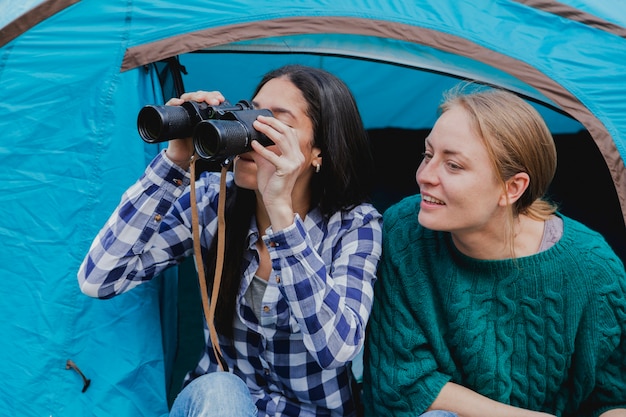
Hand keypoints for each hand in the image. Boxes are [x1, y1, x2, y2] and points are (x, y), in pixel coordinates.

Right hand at [164, 90, 224, 167]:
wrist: (183, 153)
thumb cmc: (196, 142)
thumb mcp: (210, 135)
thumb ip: (219, 131)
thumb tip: (234, 131)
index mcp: (203, 110)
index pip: (209, 97)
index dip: (215, 96)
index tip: (221, 99)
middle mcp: (193, 108)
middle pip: (199, 95)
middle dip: (208, 96)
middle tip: (214, 100)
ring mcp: (182, 110)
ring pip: (187, 97)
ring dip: (194, 96)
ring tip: (200, 98)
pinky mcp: (172, 114)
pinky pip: (171, 104)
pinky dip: (175, 102)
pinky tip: (181, 102)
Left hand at [250, 114, 306, 229]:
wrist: (276, 201)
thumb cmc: (273, 185)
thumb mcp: (266, 164)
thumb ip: (261, 152)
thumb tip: (251, 142)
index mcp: (296, 154)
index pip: (289, 133)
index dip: (277, 123)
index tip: (264, 119)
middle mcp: (297, 157)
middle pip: (287, 132)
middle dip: (272, 123)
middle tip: (259, 119)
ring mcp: (293, 163)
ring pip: (282, 140)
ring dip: (268, 130)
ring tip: (256, 126)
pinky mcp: (285, 170)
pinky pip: (273, 156)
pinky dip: (262, 149)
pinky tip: (253, 145)